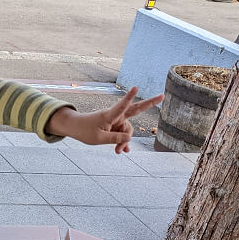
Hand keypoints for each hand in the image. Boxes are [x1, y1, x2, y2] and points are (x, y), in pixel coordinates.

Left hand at [48, 87, 163, 153]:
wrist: (76, 128)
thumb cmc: (85, 131)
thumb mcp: (99, 139)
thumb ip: (115, 139)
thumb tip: (129, 140)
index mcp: (109, 115)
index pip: (122, 106)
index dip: (129, 97)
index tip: (136, 87)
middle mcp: (116, 116)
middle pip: (135, 110)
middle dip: (150, 104)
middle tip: (163, 96)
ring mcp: (116, 120)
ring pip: (127, 131)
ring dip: (123, 142)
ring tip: (116, 152)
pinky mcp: (115, 125)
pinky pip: (123, 134)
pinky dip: (122, 142)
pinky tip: (124, 151)